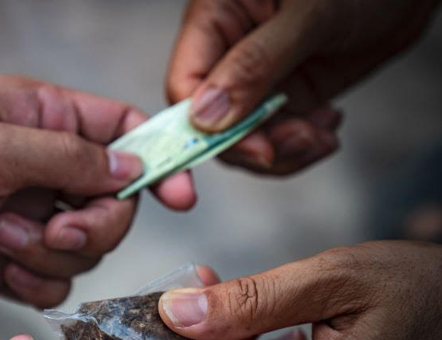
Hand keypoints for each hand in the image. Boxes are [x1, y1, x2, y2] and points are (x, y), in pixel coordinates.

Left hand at [0, 76, 196, 305]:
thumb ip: (71, 158)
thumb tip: (134, 168)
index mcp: (36, 116)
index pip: (120, 129)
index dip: (158, 159)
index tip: (181, 194)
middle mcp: (33, 164)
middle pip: (112, 199)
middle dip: (94, 222)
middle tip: (52, 225)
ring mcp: (17, 213)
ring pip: (84, 245)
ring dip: (55, 253)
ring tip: (0, 242)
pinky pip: (50, 279)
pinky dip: (36, 282)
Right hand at [166, 0, 438, 174]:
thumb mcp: (309, 15)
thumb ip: (255, 63)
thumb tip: (206, 116)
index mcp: (216, 19)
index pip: (184, 85)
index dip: (206, 128)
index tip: (254, 148)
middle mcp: (228, 53)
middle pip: (211, 123)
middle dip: (255, 144)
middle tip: (300, 141)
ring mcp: (256, 79)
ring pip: (245, 139)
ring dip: (284, 150)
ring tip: (321, 135)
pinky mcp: (286, 96)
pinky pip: (277, 138)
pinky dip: (302, 146)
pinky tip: (328, 125)